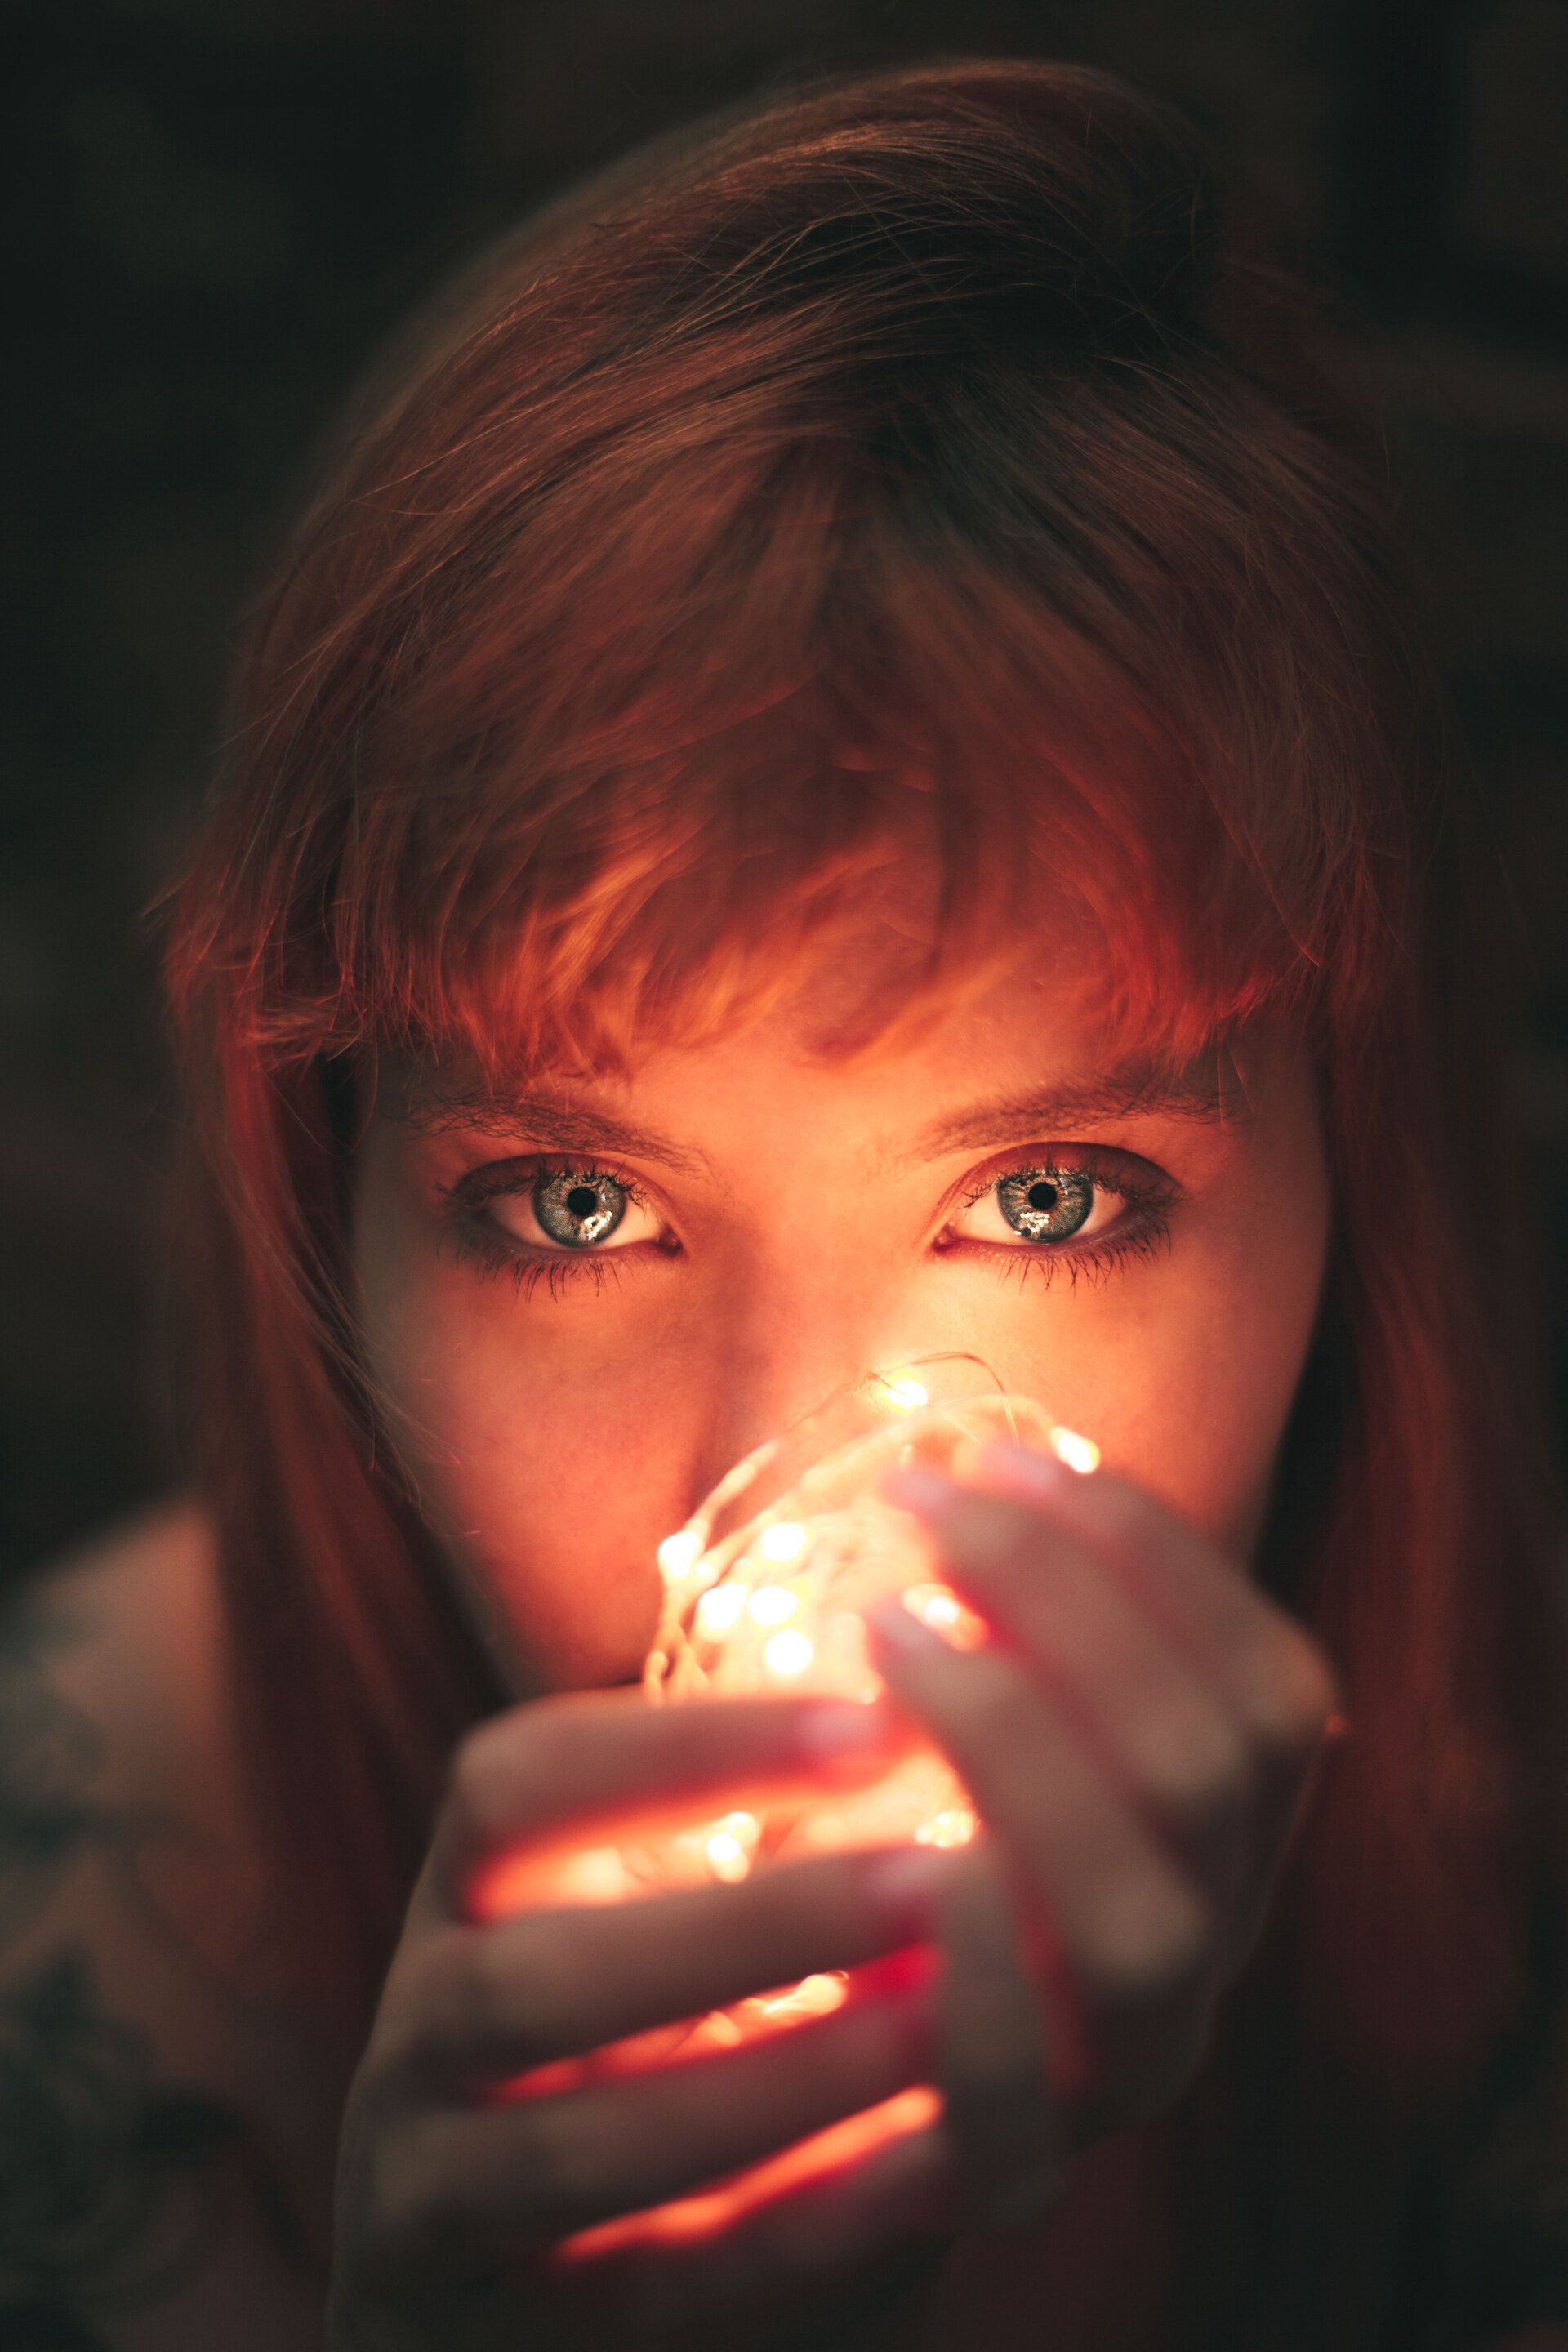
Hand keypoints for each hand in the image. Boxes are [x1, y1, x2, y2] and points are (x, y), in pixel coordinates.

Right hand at [327, 1687, 962, 2351]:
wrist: (534, 2311)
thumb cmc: (648, 2061)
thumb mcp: (667, 1932)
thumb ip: (773, 1846)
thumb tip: (944, 1719)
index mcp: (461, 1904)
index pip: (516, 1784)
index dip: (683, 1746)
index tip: (875, 1719)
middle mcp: (417, 2046)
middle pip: (532, 1972)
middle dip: (748, 1926)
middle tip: (935, 1882)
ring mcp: (430, 2211)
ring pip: (576, 2150)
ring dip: (780, 2083)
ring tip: (943, 2024)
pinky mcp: (499, 2351)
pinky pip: (655, 2293)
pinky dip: (799, 2231)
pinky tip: (930, 2169)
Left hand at [866, 1442, 1341, 2213]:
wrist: (842, 2118)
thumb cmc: (912, 1867)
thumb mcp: (1003, 1748)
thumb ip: (1030, 1641)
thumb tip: (972, 1464)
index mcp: (1235, 1842)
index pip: (1271, 1682)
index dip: (1152, 1553)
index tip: (1006, 1449)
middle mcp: (1210, 1947)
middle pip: (1206, 1765)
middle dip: (1065, 1601)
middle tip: (923, 1503)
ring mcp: (1124, 2069)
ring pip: (1139, 1920)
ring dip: (1016, 1741)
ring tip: (880, 1622)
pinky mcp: (1009, 2175)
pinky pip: (1021, 2092)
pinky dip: (974, 1965)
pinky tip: (903, 1849)